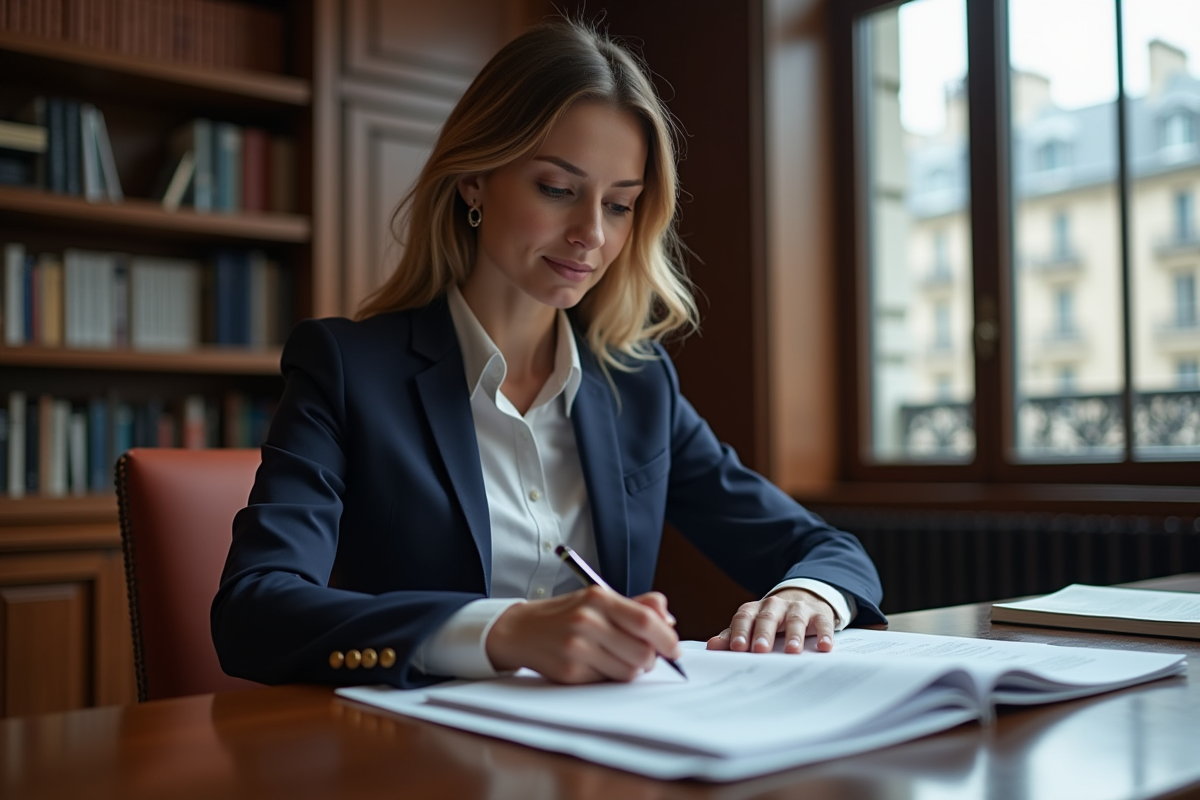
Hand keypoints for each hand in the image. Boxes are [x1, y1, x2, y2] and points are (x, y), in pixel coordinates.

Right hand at [485, 587, 680, 683]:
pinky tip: (595, 664)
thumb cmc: (566, 615)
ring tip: (616, 659)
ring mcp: (576, 648)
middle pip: (642, 652)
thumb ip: (637, 606)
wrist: (520, 630)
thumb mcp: (599, 600)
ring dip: (630, 670)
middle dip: (650, 660)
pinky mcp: (569, 672)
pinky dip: (608, 677)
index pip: (645, 620)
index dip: (666, 638)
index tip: (674, 649)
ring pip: (628, 671)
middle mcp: (587, 621)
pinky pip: (607, 682)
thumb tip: (669, 620)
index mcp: (598, 598)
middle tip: (644, 657)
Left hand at [706, 588, 836, 653]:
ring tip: (792, 652)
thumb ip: (733, 636)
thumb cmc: (772, 621)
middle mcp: (775, 606)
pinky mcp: (819, 614)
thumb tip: (712, 646)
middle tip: (760, 650)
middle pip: (767, 617)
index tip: (737, 648)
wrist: (803, 599)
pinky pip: (822, 623)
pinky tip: (825, 647)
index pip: (744, 617)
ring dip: (794, 635)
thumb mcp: (752, 626)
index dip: (740, 632)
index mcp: (755, 610)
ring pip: (795, 619)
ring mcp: (798, 608)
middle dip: (763, 633)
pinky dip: (824, 634)